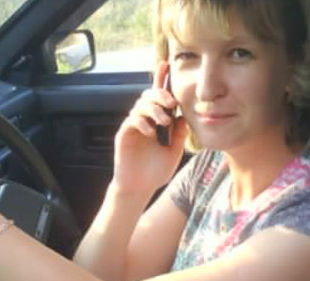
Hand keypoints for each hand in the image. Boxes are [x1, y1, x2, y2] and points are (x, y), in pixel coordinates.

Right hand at [113, 61, 187, 194]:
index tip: (166, 65)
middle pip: (148, 95)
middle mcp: (145, 120)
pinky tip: (151, 132)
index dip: (161, 79)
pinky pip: (132, 120)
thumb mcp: (175, 150)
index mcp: (158, 121)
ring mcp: (134, 126)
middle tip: (171, 103)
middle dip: (160, 94)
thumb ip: (180, 133)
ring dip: (154, 109)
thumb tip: (185, 115)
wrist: (140, 188)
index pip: (159, 97)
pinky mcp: (124, 134)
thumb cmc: (156, 171)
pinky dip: (143, 123)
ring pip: (140, 105)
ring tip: (163, 122)